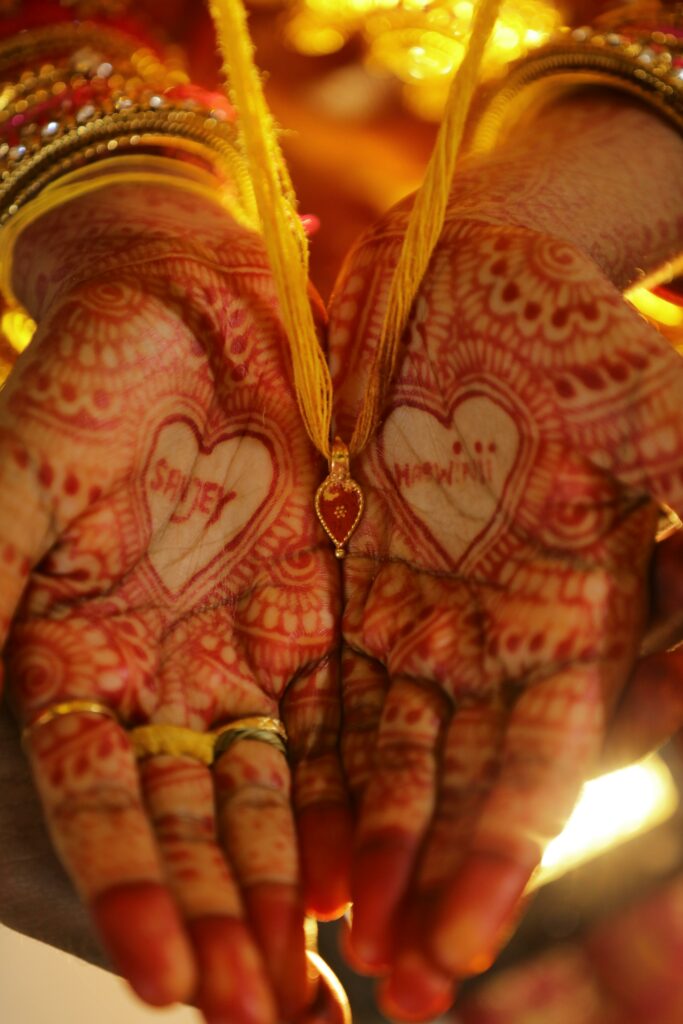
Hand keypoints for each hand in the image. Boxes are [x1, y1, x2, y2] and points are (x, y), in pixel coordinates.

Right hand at [0, 184, 349, 1022]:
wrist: (183, 310)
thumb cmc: (85, 382)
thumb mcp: (12, 488)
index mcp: (74, 659)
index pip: (102, 800)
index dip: (131, 883)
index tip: (163, 973)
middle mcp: (162, 675)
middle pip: (193, 818)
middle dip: (222, 913)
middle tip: (256, 1012)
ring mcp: (241, 647)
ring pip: (271, 785)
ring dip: (289, 876)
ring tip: (316, 973)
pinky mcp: (314, 611)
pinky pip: (338, 712)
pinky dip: (351, 787)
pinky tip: (372, 858)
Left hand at [329, 214, 682, 1018]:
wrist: (463, 278)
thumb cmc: (569, 340)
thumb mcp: (660, 420)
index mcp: (566, 627)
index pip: (539, 769)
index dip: (505, 853)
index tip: (468, 942)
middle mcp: (482, 645)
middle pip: (451, 788)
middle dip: (424, 880)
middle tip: (393, 979)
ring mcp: (403, 620)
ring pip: (374, 755)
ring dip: (353, 842)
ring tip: (318, 934)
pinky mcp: (333, 584)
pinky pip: (307, 685)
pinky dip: (291, 758)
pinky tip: (263, 827)